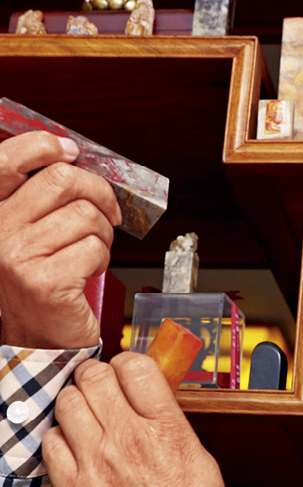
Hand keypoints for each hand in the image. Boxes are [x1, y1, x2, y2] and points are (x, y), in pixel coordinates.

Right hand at [0, 131, 121, 348]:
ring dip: (103, 235)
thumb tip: (73, 158)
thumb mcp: (33, 235)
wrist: (39, 340)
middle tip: (107, 214)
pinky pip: (94, 248)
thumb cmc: (43, 284)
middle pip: (62, 180)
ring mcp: (19, 256)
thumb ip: (43, 198)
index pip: (7, 160)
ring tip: (91, 252)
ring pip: (86, 216)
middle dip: (99, 194)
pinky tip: (88, 272)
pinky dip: (102, 259)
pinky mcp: (46, 281)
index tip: (71, 152)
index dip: (43, 146)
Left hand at [42, 352, 252, 486]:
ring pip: (66, 404)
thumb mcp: (201, 465)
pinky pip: (50, 443)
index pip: (135, 366)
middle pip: (93, 378)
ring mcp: (97, 466)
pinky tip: (75, 454)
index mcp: (169, 431)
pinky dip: (60, 441)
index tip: (125, 376)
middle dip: (95, 380)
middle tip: (100, 394)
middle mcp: (130, 441)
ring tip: (85, 422)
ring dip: (75, 407)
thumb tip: (151, 402)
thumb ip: (172, 427)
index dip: (127, 366)